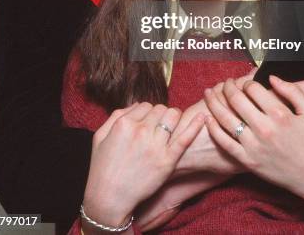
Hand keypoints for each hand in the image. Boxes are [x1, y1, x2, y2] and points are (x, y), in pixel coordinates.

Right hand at [82, 102, 203, 229]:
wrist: (108, 198)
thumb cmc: (102, 168)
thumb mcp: (100, 136)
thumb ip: (117, 116)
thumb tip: (136, 105)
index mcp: (125, 124)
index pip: (145, 106)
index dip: (147, 114)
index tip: (147, 123)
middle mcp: (141, 131)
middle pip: (160, 109)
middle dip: (160, 116)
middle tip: (159, 128)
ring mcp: (155, 146)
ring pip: (173, 117)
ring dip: (173, 119)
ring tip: (172, 127)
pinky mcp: (167, 161)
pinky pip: (184, 139)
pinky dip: (195, 126)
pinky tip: (203, 117)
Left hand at [174, 70, 303, 175]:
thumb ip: (293, 91)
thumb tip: (272, 78)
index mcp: (280, 115)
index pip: (253, 89)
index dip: (246, 82)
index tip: (244, 82)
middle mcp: (264, 129)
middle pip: (236, 100)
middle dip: (227, 87)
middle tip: (225, 82)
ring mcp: (254, 146)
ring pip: (226, 119)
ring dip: (213, 103)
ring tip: (208, 93)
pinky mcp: (248, 161)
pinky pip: (225, 142)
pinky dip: (213, 129)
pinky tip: (207, 118)